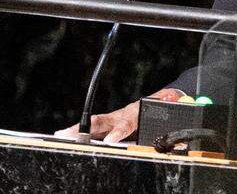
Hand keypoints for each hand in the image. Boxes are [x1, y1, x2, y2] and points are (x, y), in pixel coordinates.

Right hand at [55, 88, 183, 142]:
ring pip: (94, 123)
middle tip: (69, 134)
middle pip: (101, 121)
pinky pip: (96, 127)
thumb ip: (173, 110)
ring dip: (77, 130)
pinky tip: (66, 137)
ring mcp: (115, 118)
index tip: (110, 140)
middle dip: (85, 128)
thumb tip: (176, 103)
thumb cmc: (167, 105)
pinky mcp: (111, 123)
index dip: (118, 132)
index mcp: (137, 113)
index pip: (125, 124)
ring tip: (60, 135)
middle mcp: (122, 114)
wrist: (167, 97)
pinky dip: (80, 132)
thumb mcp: (172, 110)